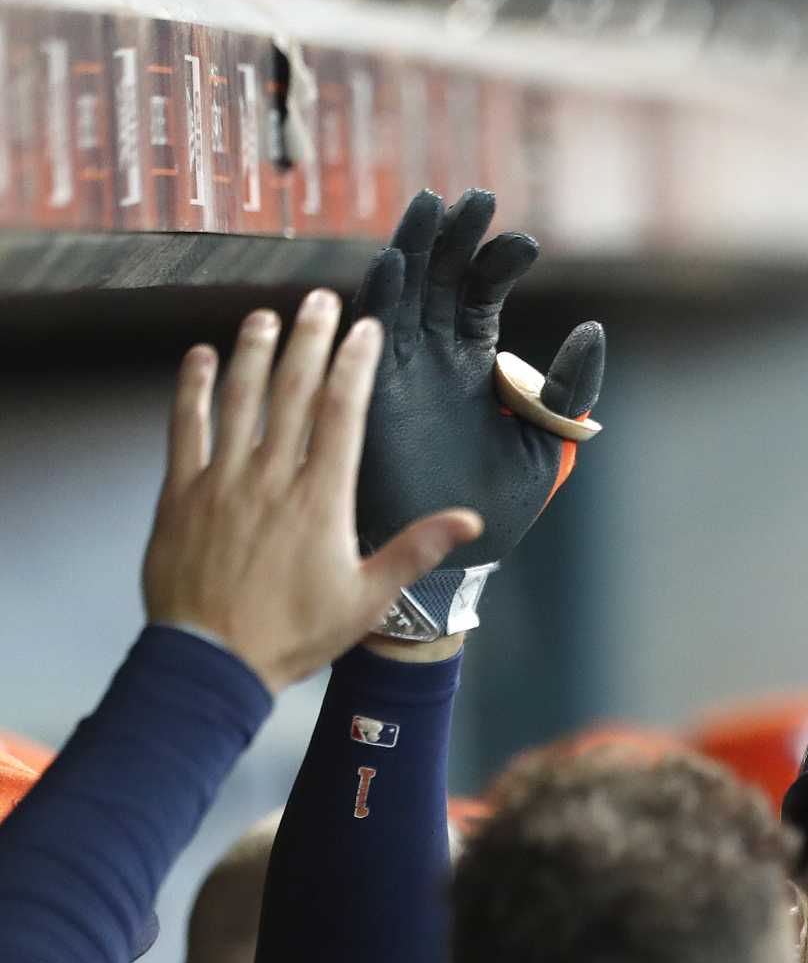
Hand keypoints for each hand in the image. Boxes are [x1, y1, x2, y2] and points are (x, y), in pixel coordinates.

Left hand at [141, 293, 481, 692]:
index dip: (355, 364)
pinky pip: (186, 427)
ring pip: (239, 397)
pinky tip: (200, 358)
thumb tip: (470, 522)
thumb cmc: (294, 635)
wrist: (214, 662)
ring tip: (266, 317)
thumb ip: (415, 551)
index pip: (342, 412)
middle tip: (321, 300)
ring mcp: (223, 481)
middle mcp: (272, 477)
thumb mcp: (367, 600)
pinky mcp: (183, 494)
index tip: (365, 330)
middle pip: (292, 390)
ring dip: (253, 350)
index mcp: (321, 499)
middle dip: (309, 338)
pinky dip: (192, 388)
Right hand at [352, 188, 603, 626]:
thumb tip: (592, 330)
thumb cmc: (498, 509)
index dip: (500, 260)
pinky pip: (369, 333)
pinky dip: (379, 297)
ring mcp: (398, 366)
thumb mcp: (548, 445)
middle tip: (476, 199)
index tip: (525, 244)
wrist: (449, 557)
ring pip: (401, 289)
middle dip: (456, 236)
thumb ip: (568, 391)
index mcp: (475, 360)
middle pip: (439, 274)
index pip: (483, 289)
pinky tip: (392, 263)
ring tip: (430, 206)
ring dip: (413, 247)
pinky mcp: (369, 390)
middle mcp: (432, 353)